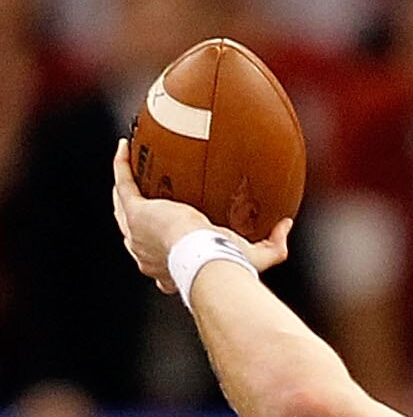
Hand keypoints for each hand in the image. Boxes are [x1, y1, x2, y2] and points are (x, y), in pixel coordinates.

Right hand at [111, 139, 289, 293]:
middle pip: (134, 232)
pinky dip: (122, 165)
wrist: (205, 257)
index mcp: (168, 269)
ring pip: (122, 206)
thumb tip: (286, 225)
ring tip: (130, 163)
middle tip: (144, 191)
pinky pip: (122, 183)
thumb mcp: (255, 256)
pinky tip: (125, 146)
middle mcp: (146, 254)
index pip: (157, 262)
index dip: (159, 248)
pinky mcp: (135, 213)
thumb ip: (273, 246)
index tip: (167, 232)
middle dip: (135, 214)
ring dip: (125, 184)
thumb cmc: (226, 263)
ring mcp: (136, 233)